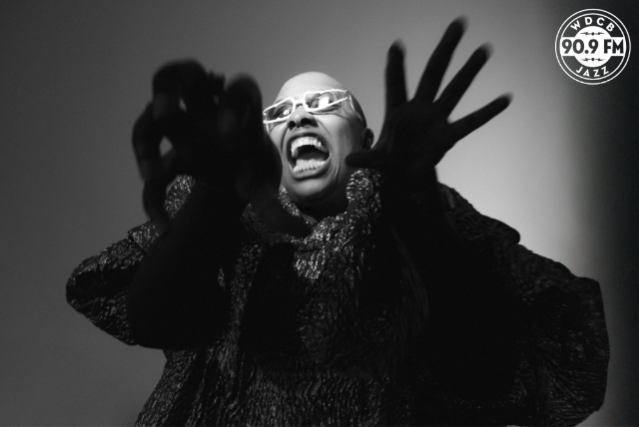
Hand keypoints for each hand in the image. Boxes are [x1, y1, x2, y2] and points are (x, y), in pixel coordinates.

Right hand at [132, 61, 308, 235]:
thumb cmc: (252, 167)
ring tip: (153, 173)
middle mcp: (207, 109)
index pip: (239, 91)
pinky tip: (165, 225)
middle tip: (166, 113)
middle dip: (169, 89)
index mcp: (242, 111)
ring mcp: (183, 125)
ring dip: (145, 137)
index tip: (230, 135)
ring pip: (154, 111)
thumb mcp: (264, 184)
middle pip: (184, 76)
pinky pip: (152, 164)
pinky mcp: (168, 149)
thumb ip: (276, 206)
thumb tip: (302, 232)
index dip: (232, 105)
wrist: (234, 171)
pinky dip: (153, 195)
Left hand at [346, 19, 510, 190]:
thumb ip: (366, 159)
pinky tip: (505, 99)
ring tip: (484, 49)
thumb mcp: (376, 161)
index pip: (395, 84)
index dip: (395, 67)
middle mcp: (419, 109)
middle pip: (433, 73)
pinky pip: (471, 122)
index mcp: (397, 111)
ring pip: (455, 90)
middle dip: (444, 50)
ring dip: (469, 71)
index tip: (396, 45)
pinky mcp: (449, 135)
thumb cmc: (389, 161)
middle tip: (458, 24)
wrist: (406, 174)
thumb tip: (349, 161)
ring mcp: (437, 119)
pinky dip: (487, 112)